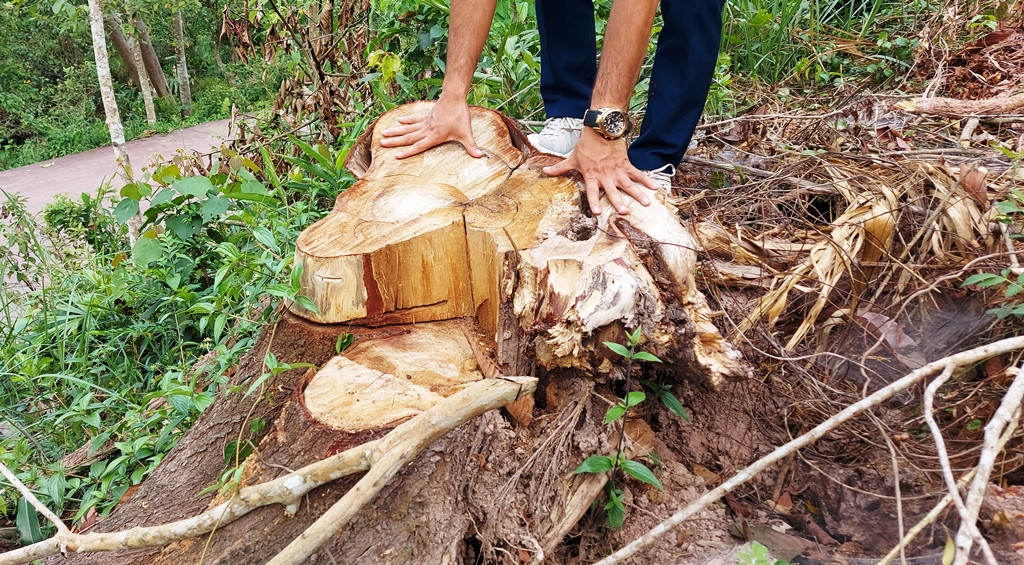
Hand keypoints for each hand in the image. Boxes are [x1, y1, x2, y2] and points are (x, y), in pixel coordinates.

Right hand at [379, 96, 483, 159]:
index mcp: (434, 136)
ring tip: (384, 134)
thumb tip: (480, 156)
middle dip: (395, 142)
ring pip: (407, 129)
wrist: (454, 97)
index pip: (418, 146)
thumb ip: (472, 146)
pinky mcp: (426, 116)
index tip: (396, 156)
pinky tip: (398, 121)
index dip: (407, 152)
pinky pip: (413, 120)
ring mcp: (425, 122)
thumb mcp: (466, 133)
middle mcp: (427, 130)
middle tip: (382, 143)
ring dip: (395, 132)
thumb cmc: (460, 116)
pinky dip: (406, 121)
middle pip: (408, 137)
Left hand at [542, 128, 656, 214]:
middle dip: (619, 202)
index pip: (593, 191)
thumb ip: (559, 168)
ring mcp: (617, 170)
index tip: (597, 212)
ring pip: (629, 184)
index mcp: (592, 176)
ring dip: (638, 194)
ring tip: (646, 203)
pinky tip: (655, 187)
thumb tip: (544, 171)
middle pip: (613, 191)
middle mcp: (606, 175)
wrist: (600, 128)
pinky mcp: (626, 163)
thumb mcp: (572, 158)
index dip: (594, 202)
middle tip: (625, 212)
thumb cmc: (586, 145)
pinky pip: (637, 173)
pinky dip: (646, 180)